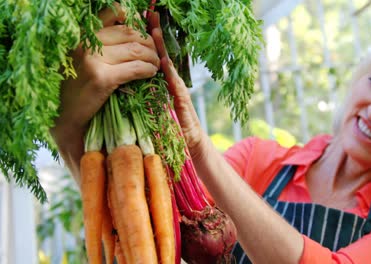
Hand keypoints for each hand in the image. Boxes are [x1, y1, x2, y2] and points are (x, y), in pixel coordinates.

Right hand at [51, 3, 159, 177]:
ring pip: (137, 50)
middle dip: (149, 43)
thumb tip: (132, 29)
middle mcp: (85, 43)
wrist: (61, 118)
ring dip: (153, 57)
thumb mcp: (81, 58)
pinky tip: (151, 74)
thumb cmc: (74, 89)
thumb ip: (101, 43)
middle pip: (131, 33)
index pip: (113, 13)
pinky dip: (149, 70)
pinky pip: (136, 68)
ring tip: (155, 65)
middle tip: (156, 54)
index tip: (145, 31)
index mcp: (80, 35)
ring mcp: (93, 60)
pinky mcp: (102, 79)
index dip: (135, 20)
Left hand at [148, 12, 207, 158]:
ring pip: (168, 65)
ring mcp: (178, 91)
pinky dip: (170, 72)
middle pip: (160, 54)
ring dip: (161, 46)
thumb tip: (121, 86)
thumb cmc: (169, 131)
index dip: (143, 39)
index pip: (148, 57)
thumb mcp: (150, 111)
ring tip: (154, 27)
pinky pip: (175, 85)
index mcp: (161, 83)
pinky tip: (164, 60)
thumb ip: (140, 96)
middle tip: (147, 14)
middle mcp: (170, 83)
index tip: (135, 21)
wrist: (191, 147)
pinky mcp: (184, 103)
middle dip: (153, 34)